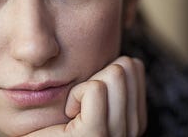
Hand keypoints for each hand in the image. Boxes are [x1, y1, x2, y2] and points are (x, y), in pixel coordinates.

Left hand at [23, 56, 146, 136]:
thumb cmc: (53, 120)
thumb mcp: (86, 98)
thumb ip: (107, 83)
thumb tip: (123, 58)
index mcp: (133, 117)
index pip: (134, 67)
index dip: (102, 71)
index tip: (86, 97)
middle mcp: (133, 127)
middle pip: (126, 66)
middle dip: (96, 76)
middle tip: (78, 103)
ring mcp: (118, 133)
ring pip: (115, 73)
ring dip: (84, 87)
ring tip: (72, 112)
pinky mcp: (96, 133)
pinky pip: (95, 88)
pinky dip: (75, 94)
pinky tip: (67, 113)